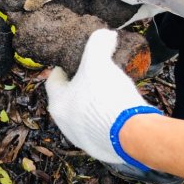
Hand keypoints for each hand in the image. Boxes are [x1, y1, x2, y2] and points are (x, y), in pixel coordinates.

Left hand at [45, 29, 161, 167]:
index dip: (63, 68)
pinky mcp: (100, 148)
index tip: (74, 61)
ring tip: (109, 91)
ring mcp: (81, 139)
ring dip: (92, 104)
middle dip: (79, 86)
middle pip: (68, 99)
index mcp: (58, 103)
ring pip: (83, 116)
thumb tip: (104, 34)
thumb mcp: (98, 62)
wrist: (130, 134)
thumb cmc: (105, 96)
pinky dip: (106, 118)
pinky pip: (100, 128)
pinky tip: (119, 110)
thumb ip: (98, 44)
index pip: (53, 81)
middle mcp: (64, 124)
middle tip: (94, 75)